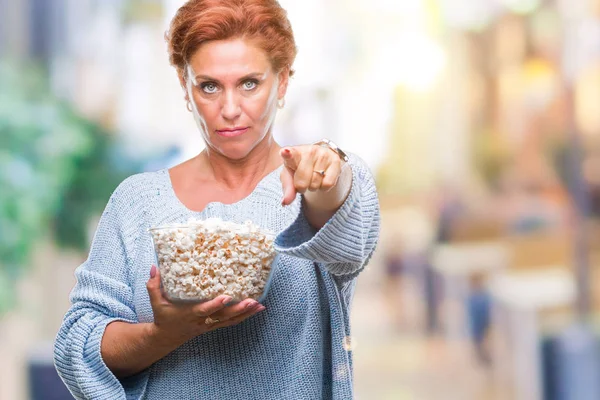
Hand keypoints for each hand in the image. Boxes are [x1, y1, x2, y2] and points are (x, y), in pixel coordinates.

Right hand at [146, 265, 264, 344]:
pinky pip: (231, 322)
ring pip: (230, 321)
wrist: (166, 337)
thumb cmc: (163, 316)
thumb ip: (154, 284)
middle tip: (253, 301)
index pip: (204, 310)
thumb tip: (155, 266)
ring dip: (246, 313)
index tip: (227, 297)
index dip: (215, 305)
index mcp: (190, 314)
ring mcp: (209, 325)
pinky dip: (244, 317)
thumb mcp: (156, 301)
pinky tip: (256, 310)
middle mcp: (202, 321)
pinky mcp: (214, 326)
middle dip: (238, 310)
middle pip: (223, 317)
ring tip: (260, 305)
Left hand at [280, 145, 343, 205]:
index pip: (290, 154)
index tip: (285, 152)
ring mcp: (323, 154)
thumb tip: (286, 202)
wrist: (319, 161)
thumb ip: (287, 188)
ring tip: (313, 178)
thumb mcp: (290, 177)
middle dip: (301, 187)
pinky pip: (328, 184)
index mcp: (294, 153)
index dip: (287, 154)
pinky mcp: (335, 161)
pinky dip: (323, 187)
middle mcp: (309, 151)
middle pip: (302, 180)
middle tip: (303, 181)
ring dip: (313, 187)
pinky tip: (322, 179)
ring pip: (315, 183)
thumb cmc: (300, 168)